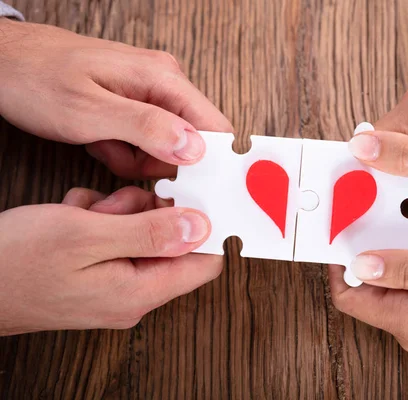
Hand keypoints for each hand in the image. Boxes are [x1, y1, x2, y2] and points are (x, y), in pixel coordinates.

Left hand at [0, 18, 232, 178]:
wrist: (3, 62)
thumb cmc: (36, 78)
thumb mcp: (88, 110)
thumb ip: (146, 128)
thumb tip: (195, 148)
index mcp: (163, 79)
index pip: (215, 127)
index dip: (209, 162)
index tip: (189, 187)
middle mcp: (164, 83)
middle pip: (192, 142)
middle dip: (160, 163)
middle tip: (121, 157)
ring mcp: (150, 94)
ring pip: (168, 147)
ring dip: (137, 159)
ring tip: (103, 145)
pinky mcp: (135, 105)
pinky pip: (146, 142)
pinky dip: (124, 151)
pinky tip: (100, 141)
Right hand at [0, 186, 221, 334]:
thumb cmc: (18, 262)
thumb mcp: (86, 236)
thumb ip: (149, 231)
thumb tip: (203, 227)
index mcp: (140, 291)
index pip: (204, 263)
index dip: (206, 227)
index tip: (193, 194)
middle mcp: (133, 294)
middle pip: (171, 243)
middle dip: (147, 212)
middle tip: (115, 203)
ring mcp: (113, 285)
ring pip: (141, 233)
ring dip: (118, 211)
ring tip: (84, 211)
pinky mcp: (95, 275)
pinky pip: (116, 238)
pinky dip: (98, 219)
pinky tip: (71, 217)